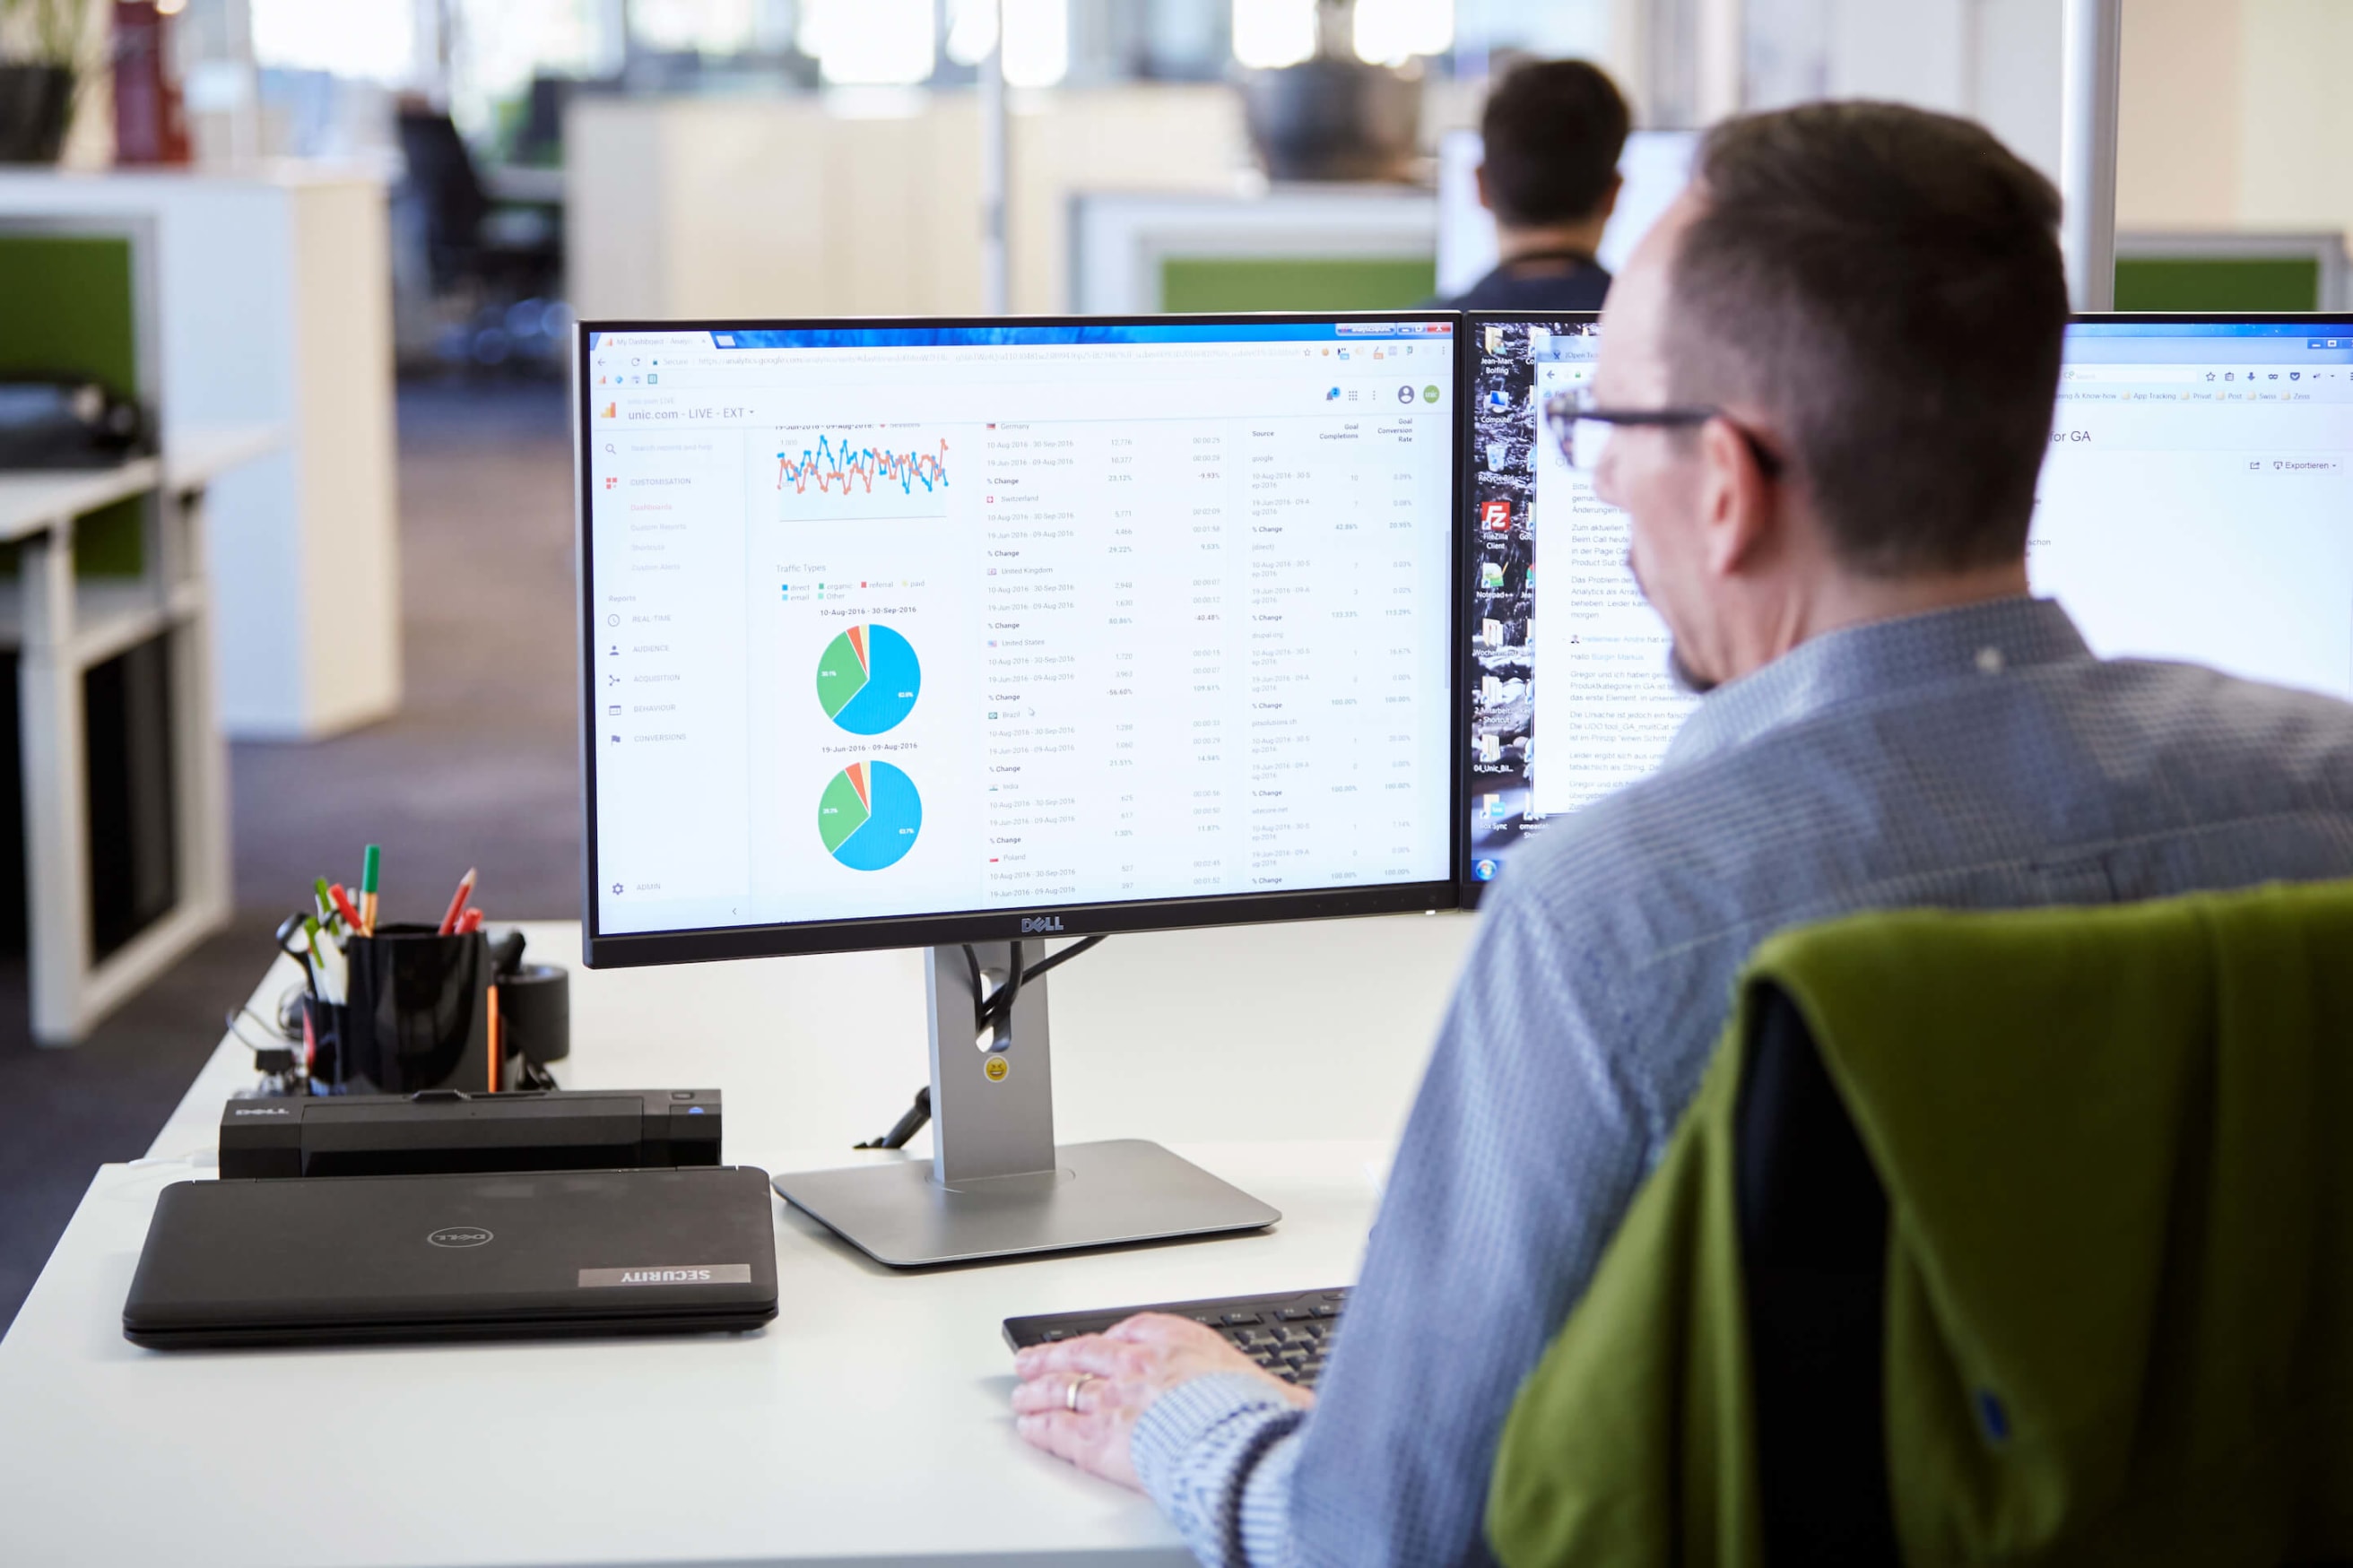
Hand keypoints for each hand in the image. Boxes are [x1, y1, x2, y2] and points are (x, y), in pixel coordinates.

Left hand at [1011, 1312, 1313, 1489]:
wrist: (1236, 1445)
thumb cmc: (1256, 1419)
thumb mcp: (1269, 1388)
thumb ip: (1266, 1392)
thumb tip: (1298, 1405)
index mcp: (1176, 1341)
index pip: (1131, 1329)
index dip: (1107, 1339)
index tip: (1098, 1343)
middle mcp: (1137, 1362)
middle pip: (1084, 1353)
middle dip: (1056, 1356)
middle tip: (1034, 1359)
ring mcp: (1113, 1399)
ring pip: (1063, 1385)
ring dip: (1039, 1388)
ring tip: (1022, 1392)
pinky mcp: (1098, 1438)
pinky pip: (1059, 1428)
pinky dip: (1040, 1426)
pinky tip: (1029, 1426)